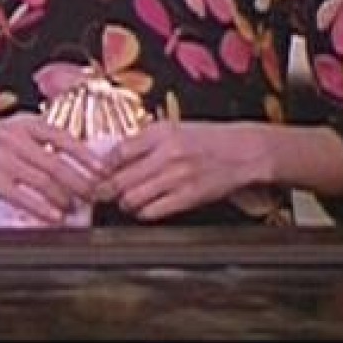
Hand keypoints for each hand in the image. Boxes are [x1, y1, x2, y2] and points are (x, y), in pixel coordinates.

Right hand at [0, 113, 108, 225]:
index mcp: (26, 123)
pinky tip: (54, 216)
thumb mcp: (14, 129)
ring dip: (64, 197)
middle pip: (57, 163)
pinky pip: (22, 196)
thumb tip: (75, 158)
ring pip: (43, 181)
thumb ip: (40, 140)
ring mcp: (3, 158)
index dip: (86, 156)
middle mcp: (16, 137)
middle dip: (81, 182)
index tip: (103, 170)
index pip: (64, 138)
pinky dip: (42, 208)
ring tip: (76, 207)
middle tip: (95, 195)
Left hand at [99, 120, 271, 221]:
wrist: (245, 151)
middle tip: (99, 194)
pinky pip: (153, 211)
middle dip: (105, 190)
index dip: (103, 167)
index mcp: (161, 132)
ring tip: (124, 202)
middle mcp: (167, 153)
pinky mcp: (188, 196)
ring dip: (124, 203)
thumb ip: (146, 141)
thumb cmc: (209, 139)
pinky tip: (143, 209)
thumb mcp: (175, 129)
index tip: (98, 173)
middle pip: (120, 178)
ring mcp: (177, 176)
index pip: (118, 151)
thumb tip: (117, 157)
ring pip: (133, 198)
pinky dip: (143, 213)